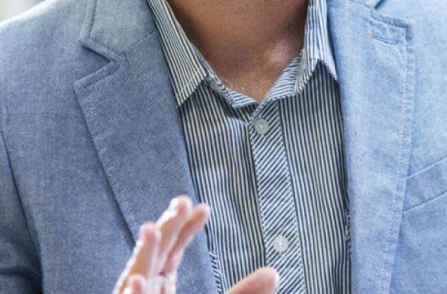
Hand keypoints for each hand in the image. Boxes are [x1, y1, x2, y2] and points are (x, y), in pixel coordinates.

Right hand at [113, 196, 278, 293]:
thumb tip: (274, 273)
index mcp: (160, 287)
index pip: (172, 251)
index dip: (185, 228)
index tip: (204, 208)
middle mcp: (144, 293)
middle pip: (155, 254)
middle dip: (166, 228)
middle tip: (182, 202)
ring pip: (134, 276)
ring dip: (142, 253)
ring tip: (151, 229)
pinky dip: (131, 293)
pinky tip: (137, 280)